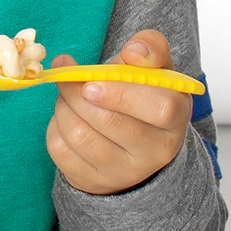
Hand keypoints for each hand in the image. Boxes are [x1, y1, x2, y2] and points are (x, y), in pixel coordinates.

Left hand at [45, 29, 191, 194]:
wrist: (128, 142)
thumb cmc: (140, 97)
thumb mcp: (154, 69)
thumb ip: (150, 48)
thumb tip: (135, 50)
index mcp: (175, 118)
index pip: (160, 108)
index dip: (122, 93)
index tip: (92, 82)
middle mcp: (156, 151)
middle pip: (109, 121)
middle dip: (77, 93)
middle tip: (68, 78)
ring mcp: (124, 172)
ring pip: (80, 135)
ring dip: (64, 106)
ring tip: (68, 96)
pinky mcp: (93, 181)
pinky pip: (61, 150)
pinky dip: (55, 126)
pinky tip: (66, 119)